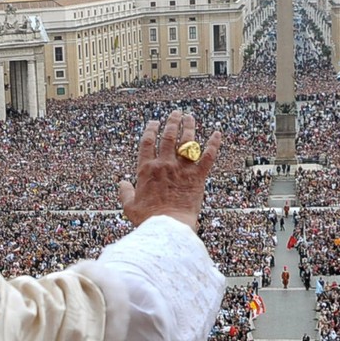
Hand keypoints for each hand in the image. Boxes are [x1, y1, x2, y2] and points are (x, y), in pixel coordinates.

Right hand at [116, 110, 221, 230]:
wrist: (169, 227)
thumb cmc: (148, 220)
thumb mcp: (130, 207)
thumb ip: (125, 193)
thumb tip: (122, 183)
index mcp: (146, 169)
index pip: (147, 142)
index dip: (151, 129)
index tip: (154, 122)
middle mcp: (164, 164)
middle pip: (168, 136)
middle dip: (172, 122)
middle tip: (175, 113)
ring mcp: (182, 169)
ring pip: (187, 141)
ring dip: (189, 126)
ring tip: (190, 117)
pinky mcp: (198, 177)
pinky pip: (208, 156)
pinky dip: (214, 144)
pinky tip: (217, 133)